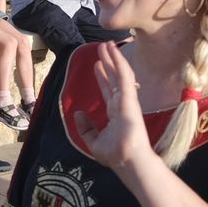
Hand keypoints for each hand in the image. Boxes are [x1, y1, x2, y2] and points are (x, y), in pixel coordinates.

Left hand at [71, 41, 154, 169]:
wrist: (127, 161)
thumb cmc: (115, 155)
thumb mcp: (93, 141)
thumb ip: (86, 128)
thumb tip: (77, 113)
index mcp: (116, 113)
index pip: (108, 90)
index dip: (102, 77)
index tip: (97, 64)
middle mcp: (123, 104)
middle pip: (114, 78)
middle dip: (108, 62)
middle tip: (103, 48)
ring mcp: (128, 100)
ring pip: (120, 74)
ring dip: (114, 58)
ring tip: (107, 44)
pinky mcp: (130, 99)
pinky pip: (124, 77)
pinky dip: (119, 63)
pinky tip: (114, 52)